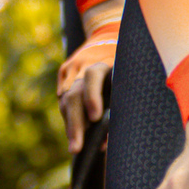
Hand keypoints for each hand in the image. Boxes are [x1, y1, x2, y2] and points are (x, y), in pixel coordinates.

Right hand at [58, 42, 114, 156]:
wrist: (109, 41)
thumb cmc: (125, 72)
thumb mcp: (126, 83)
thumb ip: (119, 107)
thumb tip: (106, 141)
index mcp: (103, 63)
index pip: (93, 77)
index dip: (92, 97)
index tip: (95, 118)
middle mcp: (84, 65)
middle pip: (74, 94)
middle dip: (75, 124)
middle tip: (76, 148)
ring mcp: (71, 69)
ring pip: (65, 100)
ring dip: (70, 125)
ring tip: (75, 146)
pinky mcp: (64, 72)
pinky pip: (62, 97)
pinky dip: (68, 116)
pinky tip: (73, 132)